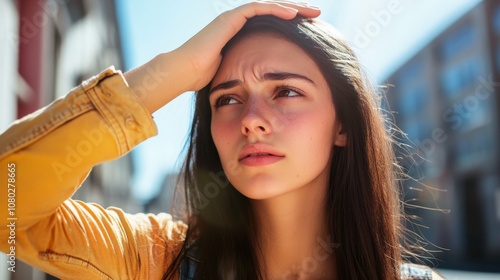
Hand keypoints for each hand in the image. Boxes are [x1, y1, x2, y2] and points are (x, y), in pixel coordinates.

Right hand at [175, 1, 320, 91]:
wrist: (184, 73)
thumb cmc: (203, 79)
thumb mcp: (233, 75)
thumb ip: (246, 72)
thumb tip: (260, 88)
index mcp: (240, 35)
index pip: (270, 25)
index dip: (290, 25)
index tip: (308, 31)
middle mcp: (237, 23)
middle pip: (273, 12)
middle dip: (296, 12)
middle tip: (316, 15)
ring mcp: (233, 18)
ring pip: (269, 6)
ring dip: (291, 8)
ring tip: (311, 12)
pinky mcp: (231, 18)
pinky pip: (258, 9)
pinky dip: (277, 10)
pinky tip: (294, 14)